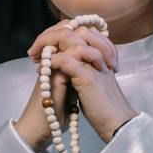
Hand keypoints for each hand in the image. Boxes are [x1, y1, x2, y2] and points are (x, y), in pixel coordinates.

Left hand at [25, 21, 136, 142]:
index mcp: (102, 53)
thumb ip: (82, 66)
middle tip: (35, 50)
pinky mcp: (88, 77)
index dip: (60, 33)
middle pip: (77, 29)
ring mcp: (94, 64)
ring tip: (36, 58)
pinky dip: (51, 62)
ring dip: (49, 45)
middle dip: (52, 35)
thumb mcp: (91, 80)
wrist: (116, 123)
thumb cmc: (104, 105)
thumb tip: (61, 57)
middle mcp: (100, 54)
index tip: (42, 48)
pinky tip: (42, 70)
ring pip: (71, 38)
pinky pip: (66, 59)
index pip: (81, 30)